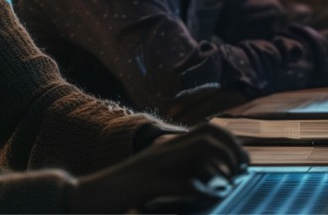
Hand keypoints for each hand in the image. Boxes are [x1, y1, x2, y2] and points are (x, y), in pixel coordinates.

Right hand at [70, 124, 247, 212]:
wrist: (83, 198)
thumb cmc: (121, 193)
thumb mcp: (157, 181)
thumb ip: (181, 175)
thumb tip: (213, 181)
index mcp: (166, 148)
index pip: (207, 129)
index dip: (231, 141)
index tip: (243, 163)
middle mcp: (163, 150)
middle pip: (210, 131)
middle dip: (234, 147)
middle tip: (244, 170)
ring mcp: (154, 165)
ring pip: (201, 146)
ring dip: (224, 161)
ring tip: (233, 179)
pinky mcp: (146, 185)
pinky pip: (183, 181)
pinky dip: (203, 188)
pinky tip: (213, 197)